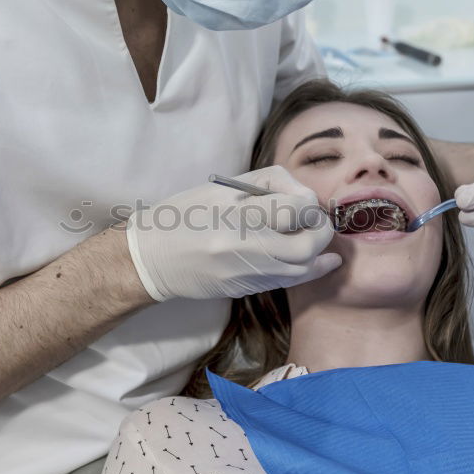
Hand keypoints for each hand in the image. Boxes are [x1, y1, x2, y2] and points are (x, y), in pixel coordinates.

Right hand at [125, 166, 340, 300]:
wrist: (153, 257)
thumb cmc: (186, 214)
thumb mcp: (224, 188)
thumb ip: (269, 185)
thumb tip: (304, 197)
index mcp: (238, 214)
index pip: (296, 209)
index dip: (309, 204)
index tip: (304, 202)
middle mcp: (245, 247)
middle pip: (307, 244)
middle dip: (321, 231)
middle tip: (317, 221)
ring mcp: (246, 273)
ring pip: (302, 268)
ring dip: (318, 253)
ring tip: (320, 239)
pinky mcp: (245, 289)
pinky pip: (286, 281)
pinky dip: (306, 270)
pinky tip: (319, 261)